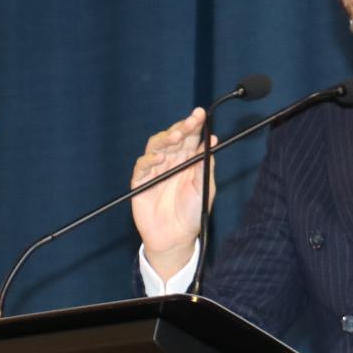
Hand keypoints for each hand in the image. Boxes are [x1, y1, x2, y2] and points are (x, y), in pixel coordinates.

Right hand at [130, 107, 213, 277]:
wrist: (176, 238)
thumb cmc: (193, 213)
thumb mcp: (205, 188)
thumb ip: (205, 164)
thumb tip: (211, 140)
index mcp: (187, 161)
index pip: (189, 137)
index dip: (193, 124)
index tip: (200, 114)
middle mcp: (170, 162)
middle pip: (172, 138)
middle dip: (180, 128)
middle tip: (189, 123)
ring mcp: (155, 170)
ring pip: (155, 147)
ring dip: (164, 139)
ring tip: (175, 137)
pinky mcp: (141, 182)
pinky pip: (142, 166)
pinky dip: (149, 160)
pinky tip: (159, 158)